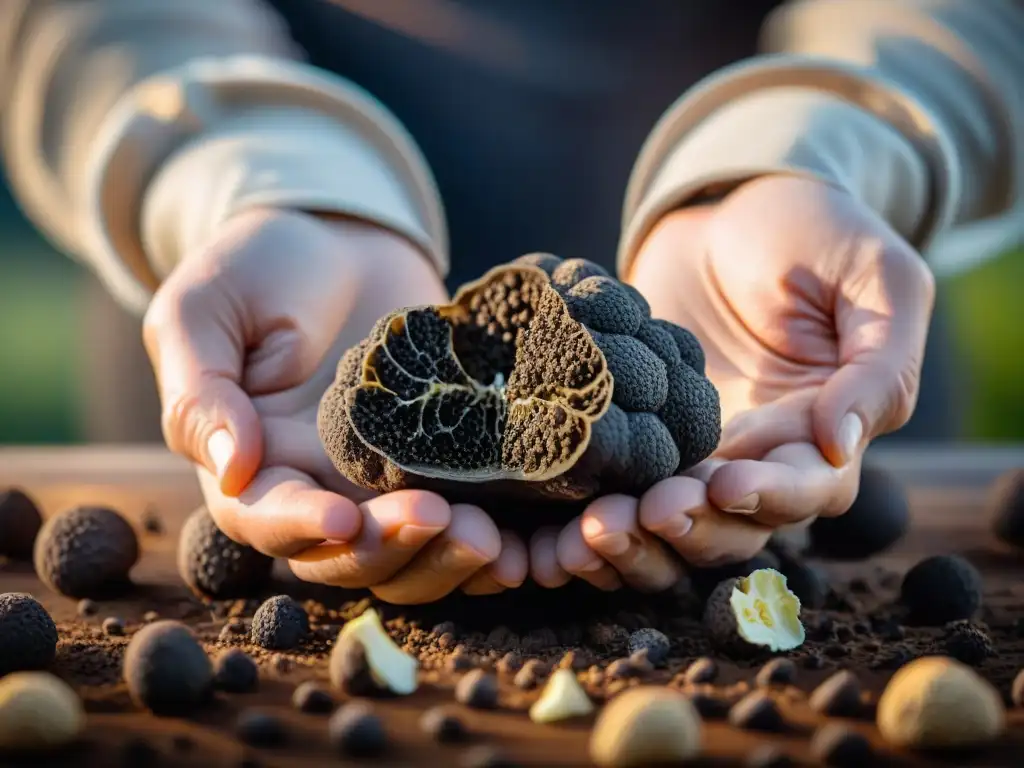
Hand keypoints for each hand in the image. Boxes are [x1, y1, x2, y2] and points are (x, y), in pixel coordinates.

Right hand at [143, 209, 526, 601]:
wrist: (342, 239)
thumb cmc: (257, 267)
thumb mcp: (203, 311)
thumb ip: (202, 392)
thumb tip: (233, 466)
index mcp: (253, 464)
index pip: (267, 519)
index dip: (304, 527)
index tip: (344, 515)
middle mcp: (319, 487)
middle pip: (348, 554)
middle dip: (391, 550)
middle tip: (439, 519)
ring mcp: (387, 479)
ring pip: (411, 553)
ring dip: (446, 558)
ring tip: (488, 538)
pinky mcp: (444, 459)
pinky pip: (467, 515)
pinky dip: (493, 541)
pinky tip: (522, 546)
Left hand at [535, 175, 933, 590]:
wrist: (723, 208)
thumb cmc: (813, 232)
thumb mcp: (876, 278)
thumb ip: (880, 364)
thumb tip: (841, 443)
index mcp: (824, 430)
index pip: (808, 489)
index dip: (769, 497)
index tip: (722, 486)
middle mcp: (761, 458)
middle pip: (733, 527)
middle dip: (688, 529)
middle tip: (638, 515)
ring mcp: (694, 452)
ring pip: (673, 525)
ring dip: (636, 539)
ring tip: (592, 528)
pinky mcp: (640, 437)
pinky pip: (620, 489)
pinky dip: (593, 517)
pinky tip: (560, 528)